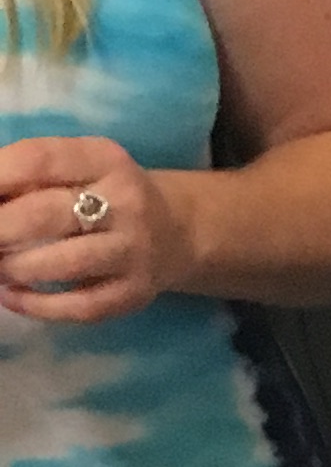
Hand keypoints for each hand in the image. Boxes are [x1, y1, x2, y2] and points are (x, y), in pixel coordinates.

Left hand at [0, 140, 191, 322]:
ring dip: (15, 268)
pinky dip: (39, 305)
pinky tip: (11, 297)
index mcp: (104, 160)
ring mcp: (134, 252)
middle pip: (46, 215)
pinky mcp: (136, 293)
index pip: (37, 160)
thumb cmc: (105, 194)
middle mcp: (126, 204)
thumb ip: (30, 175)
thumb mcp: (78, 167)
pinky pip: (83, 306)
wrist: (178, 231)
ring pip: (66, 264)